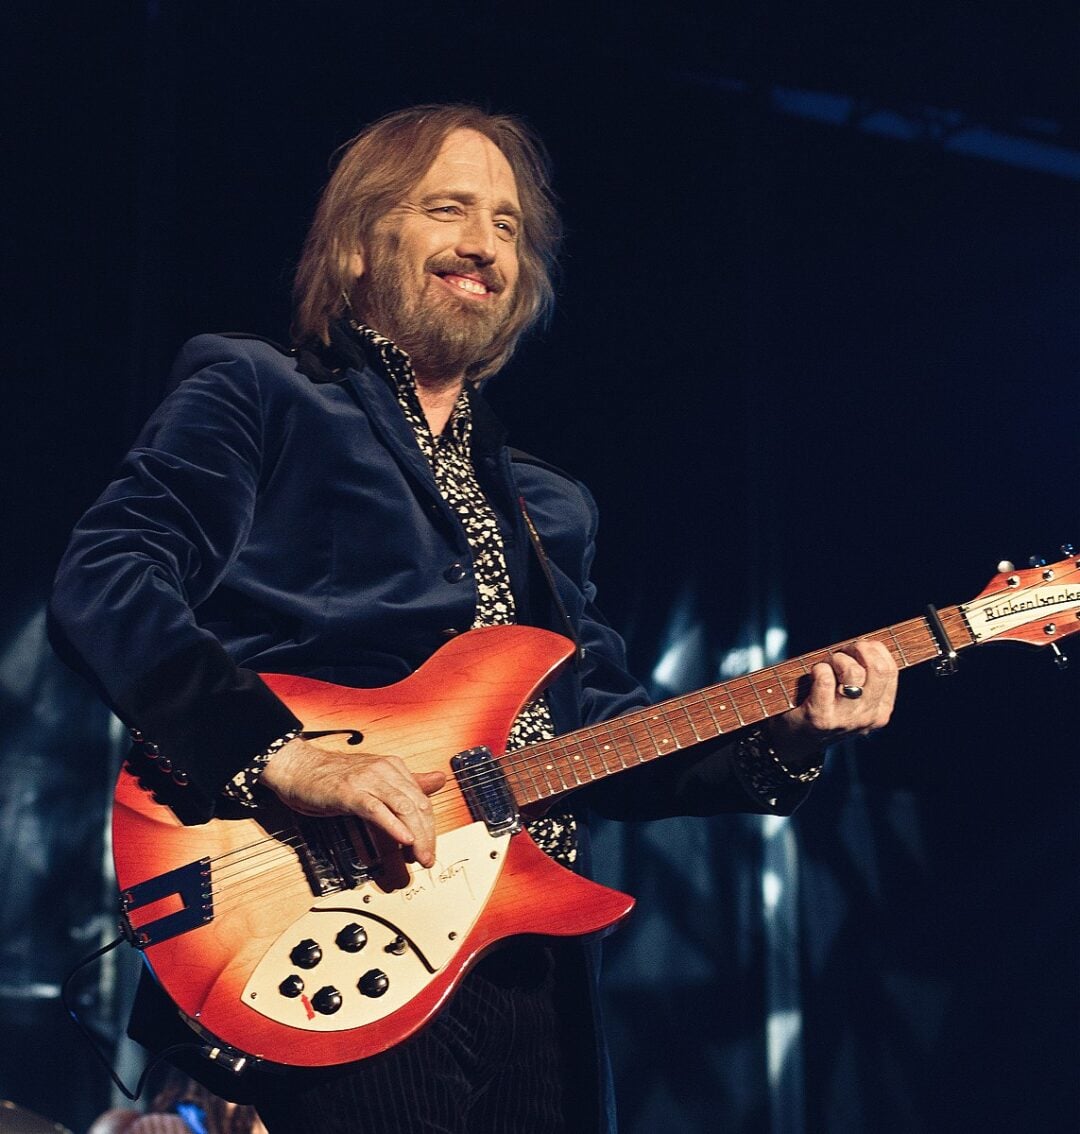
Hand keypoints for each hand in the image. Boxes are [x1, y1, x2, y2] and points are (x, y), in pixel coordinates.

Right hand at [260, 738, 445, 867]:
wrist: (298, 767)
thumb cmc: (332, 776)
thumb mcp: (374, 778)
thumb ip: (407, 782)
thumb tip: (440, 780)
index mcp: (393, 767)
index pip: (422, 800)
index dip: (430, 827)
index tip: (430, 848)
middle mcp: (384, 770)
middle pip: (417, 805)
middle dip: (427, 836)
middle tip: (428, 858)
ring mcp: (367, 780)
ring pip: (402, 808)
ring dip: (416, 836)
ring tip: (419, 856)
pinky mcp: (349, 792)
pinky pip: (377, 810)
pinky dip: (393, 826)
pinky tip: (403, 840)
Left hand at [768, 640, 897, 765]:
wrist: (794, 740)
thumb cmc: (824, 706)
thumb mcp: (852, 695)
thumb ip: (864, 674)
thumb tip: (870, 644)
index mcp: (881, 710)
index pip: (890, 669)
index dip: (873, 649)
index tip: (856, 649)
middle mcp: (867, 716)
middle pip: (878, 669)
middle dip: (858, 649)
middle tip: (841, 652)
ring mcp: (845, 719)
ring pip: (853, 672)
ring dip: (836, 659)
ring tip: (825, 665)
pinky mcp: (821, 717)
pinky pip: (825, 679)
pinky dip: (818, 669)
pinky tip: (813, 675)